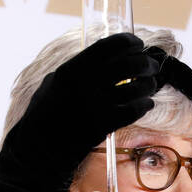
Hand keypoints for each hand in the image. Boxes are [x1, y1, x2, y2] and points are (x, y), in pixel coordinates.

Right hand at [0, 31, 159, 191]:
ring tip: (151, 85)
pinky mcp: (103, 126)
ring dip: (148, 84)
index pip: (108, 46)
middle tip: (152, 66)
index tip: (138, 44)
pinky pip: (133, 111)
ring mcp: (95, 105)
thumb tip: (103, 58)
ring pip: (135, 88)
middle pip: (128, 64)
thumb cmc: (44, 114)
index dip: (129, 42)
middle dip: (146, 62)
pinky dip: (144, 105)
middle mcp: (84, 84)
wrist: (39, 149)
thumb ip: (77, 69)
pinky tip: (147, 103)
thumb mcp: (54, 83)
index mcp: (71, 69)